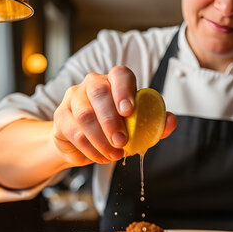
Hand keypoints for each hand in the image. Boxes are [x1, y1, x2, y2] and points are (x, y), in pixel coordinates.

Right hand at [52, 65, 176, 166]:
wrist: (84, 143)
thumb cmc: (116, 129)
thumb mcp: (138, 126)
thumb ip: (155, 123)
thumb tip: (171, 121)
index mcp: (115, 81)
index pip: (120, 75)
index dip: (124, 90)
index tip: (129, 111)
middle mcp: (92, 84)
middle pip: (98, 92)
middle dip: (111, 120)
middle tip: (122, 141)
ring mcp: (74, 98)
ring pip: (85, 115)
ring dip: (101, 139)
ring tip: (114, 154)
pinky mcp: (61, 117)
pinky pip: (74, 132)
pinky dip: (90, 148)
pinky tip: (101, 157)